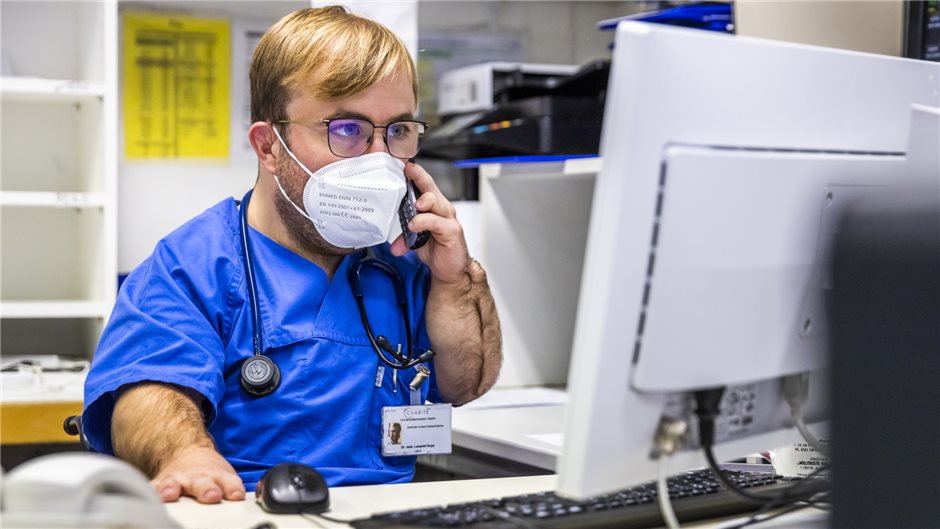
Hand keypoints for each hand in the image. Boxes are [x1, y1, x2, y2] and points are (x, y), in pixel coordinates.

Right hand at [150, 445, 244, 503]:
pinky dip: (149, 492)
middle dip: (206, 489)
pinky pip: (151, 488)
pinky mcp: (159, 484)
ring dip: (172, 489)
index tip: (236, 495)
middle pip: (202, 483)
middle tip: (212, 495)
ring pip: (173, 483)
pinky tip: (147, 498)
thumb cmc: (209, 474)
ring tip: (170, 494)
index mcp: (217, 477)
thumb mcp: (225, 478)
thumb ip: (231, 490)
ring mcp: (176, 480)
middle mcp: (196, 478)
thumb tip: (240, 502)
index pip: (228, 482)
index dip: (232, 488)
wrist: (188, 453)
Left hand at [391, 162, 469, 284]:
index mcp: (433, 206)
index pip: (423, 185)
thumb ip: (403, 237)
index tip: (402, 164)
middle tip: (408, 170)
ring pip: (435, 202)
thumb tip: (390, 242)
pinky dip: (424, 222)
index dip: (414, 173)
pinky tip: (414, 225)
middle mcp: (441, 209)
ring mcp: (448, 219)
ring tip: (414, 204)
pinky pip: (436, 223)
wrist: (451, 270)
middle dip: (419, 177)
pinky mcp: (451, 232)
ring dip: (423, 200)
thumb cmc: (437, 249)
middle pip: (430, 187)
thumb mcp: (415, 240)